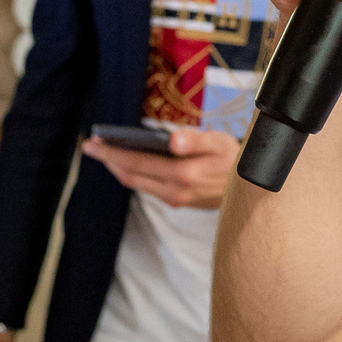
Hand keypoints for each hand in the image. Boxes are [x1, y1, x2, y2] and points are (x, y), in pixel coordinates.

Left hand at [77, 126, 240, 208]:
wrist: (253, 187)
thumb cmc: (235, 158)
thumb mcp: (219, 142)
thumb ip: (195, 140)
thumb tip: (173, 141)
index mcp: (183, 174)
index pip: (137, 163)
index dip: (112, 153)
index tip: (93, 142)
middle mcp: (176, 191)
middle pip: (132, 175)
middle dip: (109, 160)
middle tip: (89, 146)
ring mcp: (176, 199)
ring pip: (138, 184)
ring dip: (119, 169)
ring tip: (104, 153)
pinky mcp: (179, 202)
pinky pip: (149, 188)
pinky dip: (134, 175)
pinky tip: (127, 163)